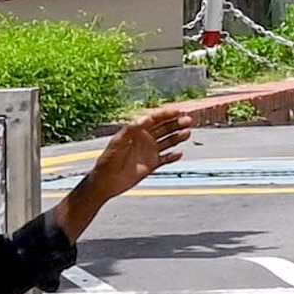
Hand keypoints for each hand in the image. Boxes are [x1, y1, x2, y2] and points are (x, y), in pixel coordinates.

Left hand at [61, 106, 195, 235]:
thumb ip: (131, 130)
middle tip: (188, 120)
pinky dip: (173, 156)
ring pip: (167, 142)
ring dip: (177, 137)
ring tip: (187, 133)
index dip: (166, 114)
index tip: (178, 111)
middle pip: (164, 128)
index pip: (154, 119)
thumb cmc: (107, 161)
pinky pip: (166, 159)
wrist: (105, 182)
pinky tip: (179, 153)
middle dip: (176, 123)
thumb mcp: (118, 142)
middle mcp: (144, 139)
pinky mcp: (151, 165)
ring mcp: (149, 152)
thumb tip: (145, 119)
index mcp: (136, 132)